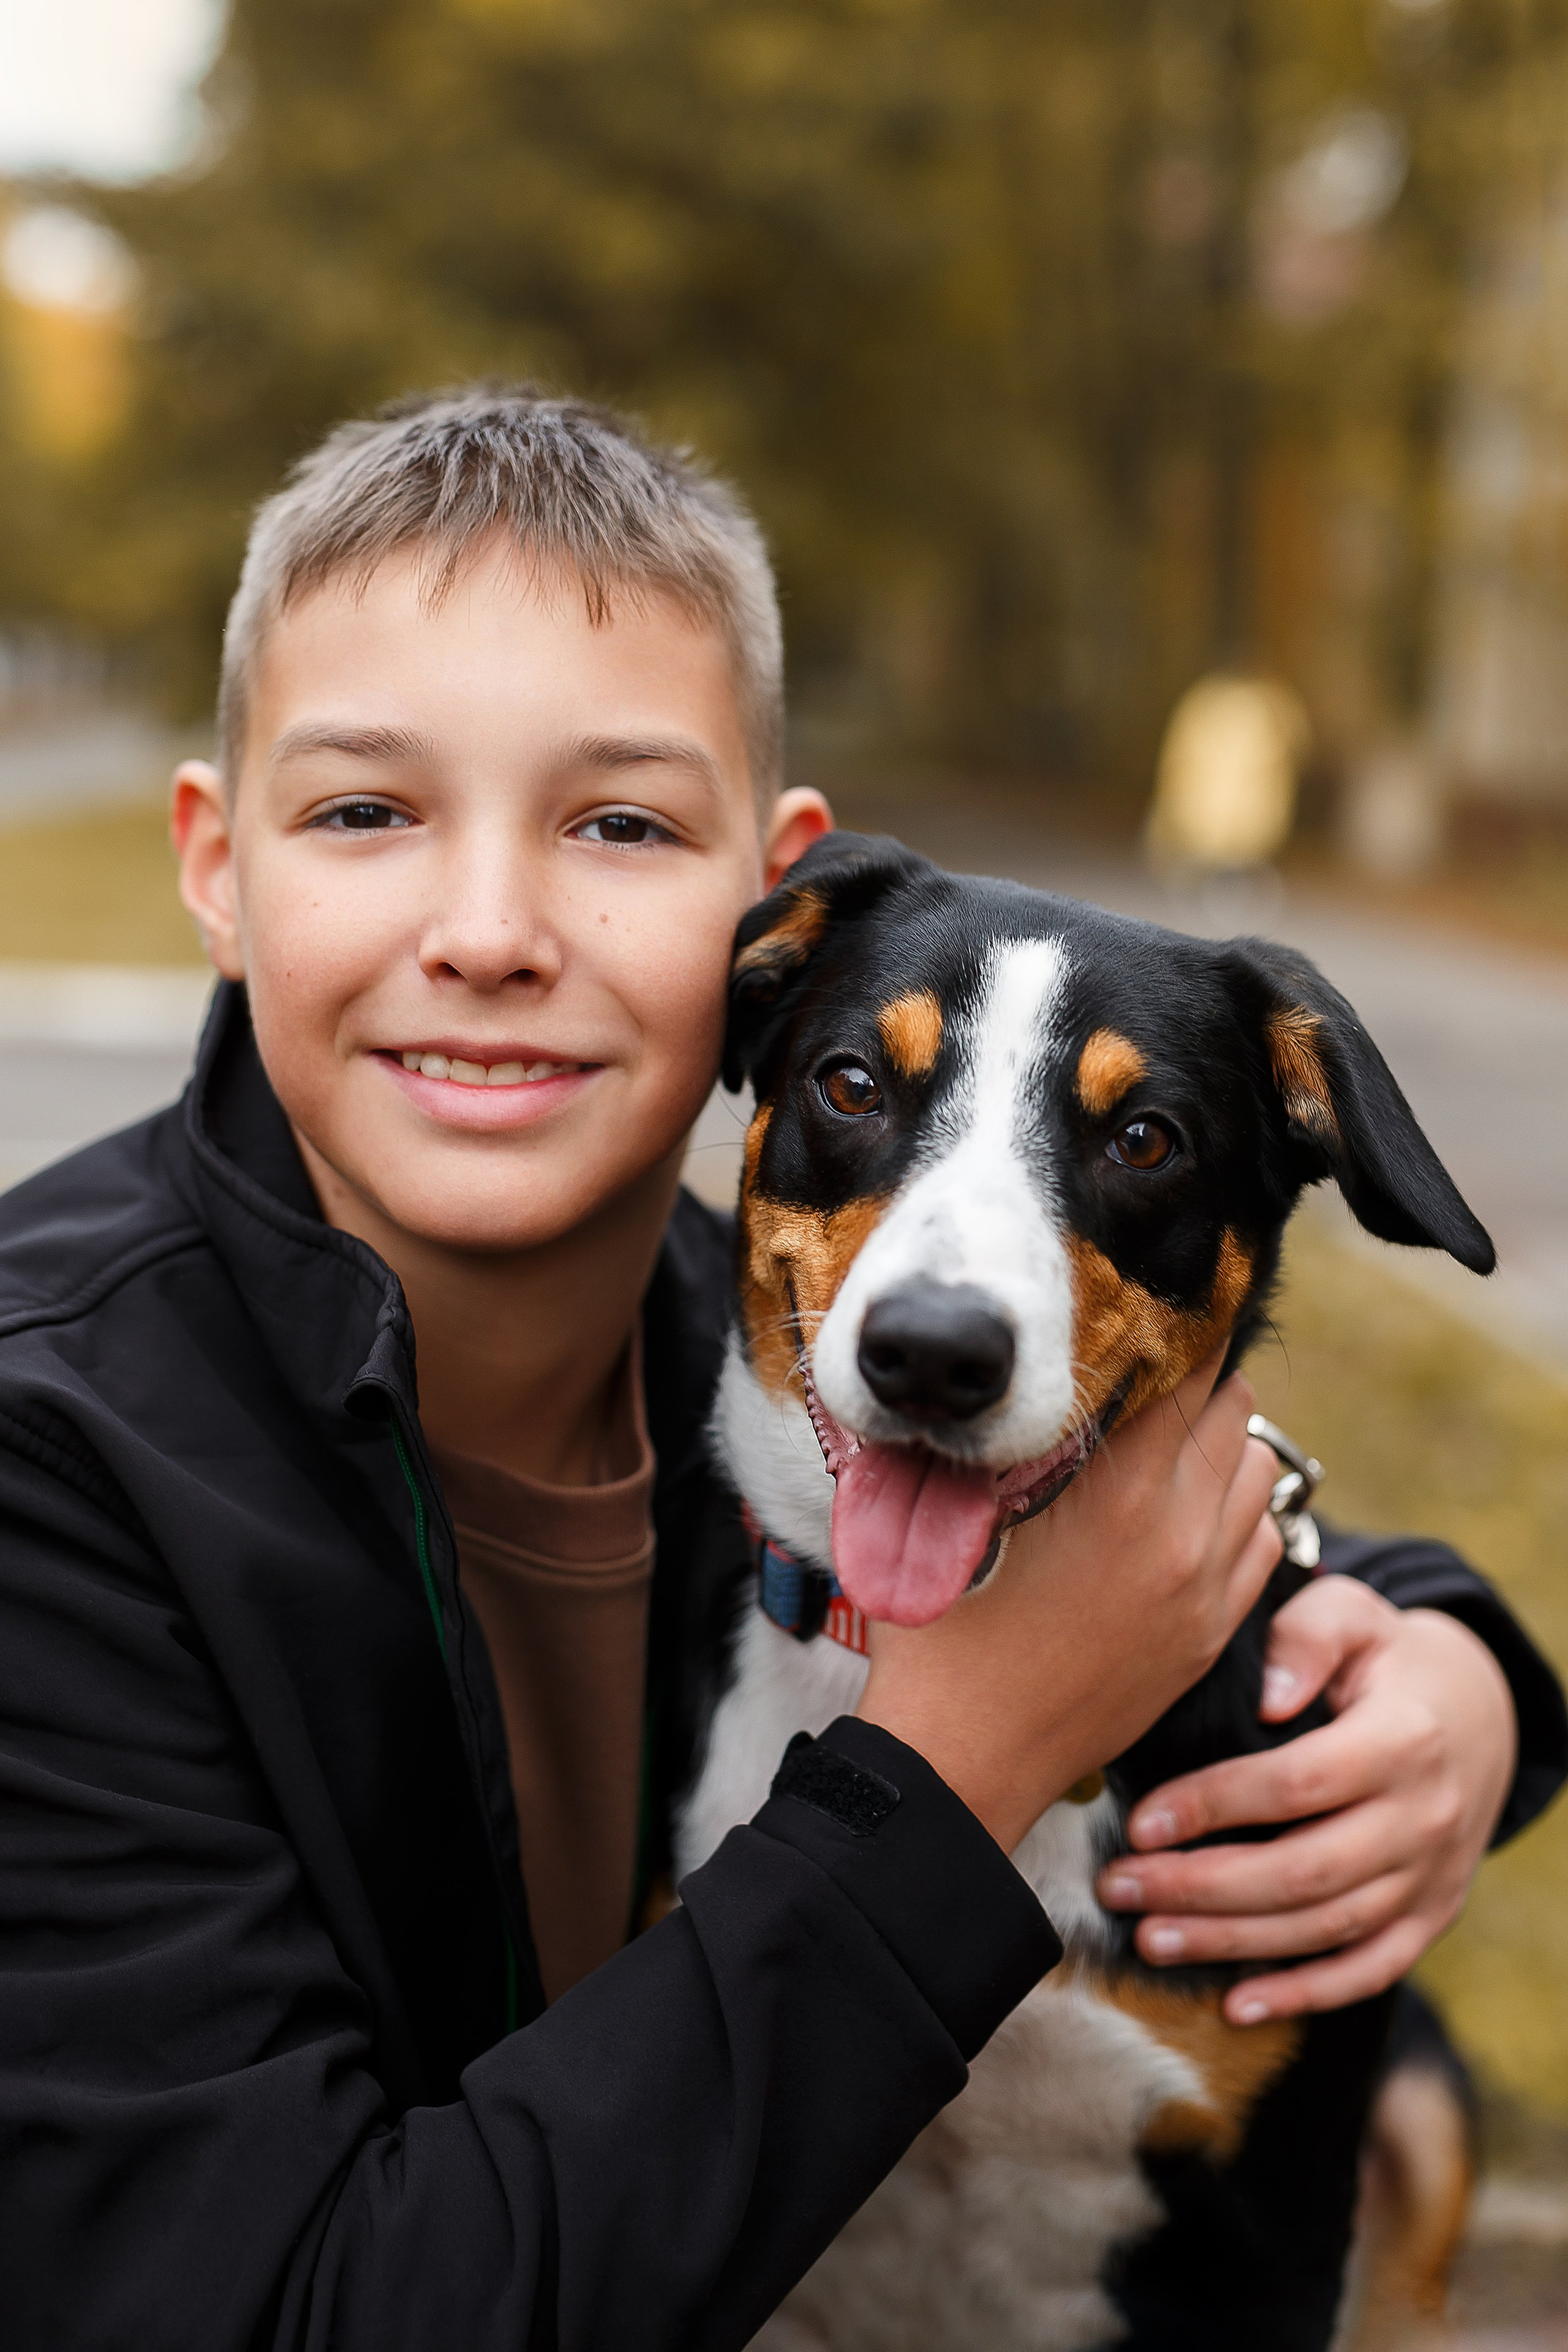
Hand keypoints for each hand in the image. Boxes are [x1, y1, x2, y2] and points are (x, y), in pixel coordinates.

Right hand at [856, 1359, 1282, 1851]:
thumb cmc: (942, 1637)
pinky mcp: (1212, 1632)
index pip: (1184, 1372)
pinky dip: (1234, 1510)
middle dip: (1192, 1382)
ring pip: (1260, 1471)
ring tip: (1163, 1442)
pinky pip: (1261, 1540)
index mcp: (1119, 1497)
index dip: (1163, 1333)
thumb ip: (985, 1442)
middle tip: (1141, 1376)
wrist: (967, 1762)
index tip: (1134, 1317)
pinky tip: (1183, 1511)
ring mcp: (1207, 1589)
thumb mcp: (952, 1521)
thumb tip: (991, 1373)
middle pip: (1233, 1410)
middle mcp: (1182, 1535)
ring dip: (1221, 1445)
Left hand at [1096, 1575, 1516, 2022]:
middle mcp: (1424, 1818)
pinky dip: (1305, 1993)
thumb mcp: (1352, 1616)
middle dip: (1203, 1888)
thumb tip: (1267, 1699)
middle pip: (1305, 1870)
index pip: (1297, 1784)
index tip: (1139, 1822)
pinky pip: (1370, 1969)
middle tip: (1121, 1888)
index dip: (1213, 1805)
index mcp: (1403, 1740)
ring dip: (1234, 1943)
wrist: (1476, 1713)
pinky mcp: (1430, 1916)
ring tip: (1151, 1939)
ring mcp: (1431, 1876)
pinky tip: (1237, 2004)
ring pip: (1327, 1925)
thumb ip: (1306, 1638)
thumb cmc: (1384, 1658)